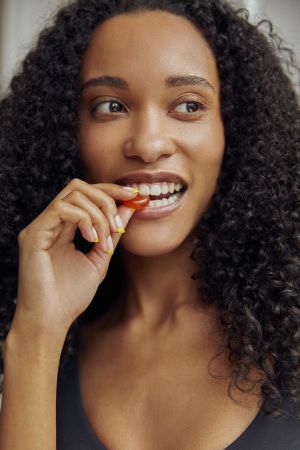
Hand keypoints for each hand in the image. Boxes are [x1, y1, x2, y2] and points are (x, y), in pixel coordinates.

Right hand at [13, 178, 137, 336]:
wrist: (51, 320)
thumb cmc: (71, 295)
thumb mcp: (100, 258)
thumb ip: (113, 233)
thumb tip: (130, 208)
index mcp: (64, 227)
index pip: (86, 194)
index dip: (111, 190)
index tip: (135, 196)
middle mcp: (51, 222)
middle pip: (79, 186)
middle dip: (107, 198)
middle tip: (120, 224)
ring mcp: (41, 226)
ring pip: (74, 194)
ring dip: (99, 214)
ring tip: (105, 240)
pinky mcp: (33, 234)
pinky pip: (62, 209)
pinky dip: (84, 220)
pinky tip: (92, 240)